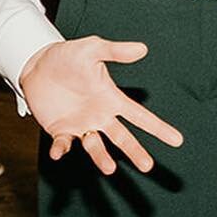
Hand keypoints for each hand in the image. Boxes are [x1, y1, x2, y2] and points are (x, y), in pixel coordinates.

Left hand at [19, 37, 183, 173]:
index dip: (158, 128)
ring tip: (110, 168)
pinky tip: (59, 152)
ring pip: (95, 146)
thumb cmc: (68, 56)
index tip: (178, 140)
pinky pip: (63, 144)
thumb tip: (142, 49)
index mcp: (111, 99)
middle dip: (135, 151)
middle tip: (148, 166)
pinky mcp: (60, 131)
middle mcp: (100, 116)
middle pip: (122, 137)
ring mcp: (80, 126)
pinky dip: (61, 149)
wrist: (38, 65)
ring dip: (102, 157)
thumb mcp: (92, 49)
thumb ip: (115, 51)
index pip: (140, 116)